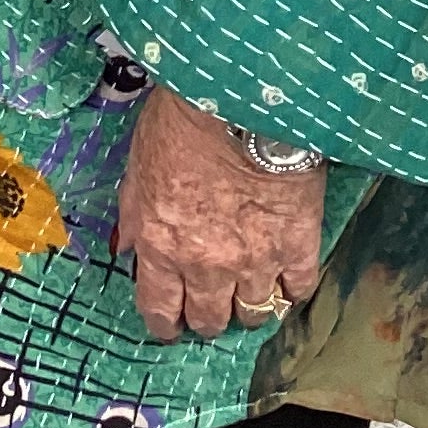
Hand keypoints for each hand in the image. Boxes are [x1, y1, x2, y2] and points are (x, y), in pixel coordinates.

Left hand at [115, 87, 325, 342]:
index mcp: (162, 246)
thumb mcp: (139, 164)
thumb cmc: (184, 121)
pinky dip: (291, 290)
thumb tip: (130, 248)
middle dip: (205, 318)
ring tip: (248, 297)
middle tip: (209, 308)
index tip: (169, 326)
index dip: (165, 324)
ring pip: (253, 312)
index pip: (159, 309)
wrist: (244, 102)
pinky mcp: (298, 245)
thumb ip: (135, 213)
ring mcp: (256, 260)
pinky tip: (286, 280)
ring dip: (247, 308)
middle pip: (209, 319)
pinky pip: (298, 289)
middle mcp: (207, 265)